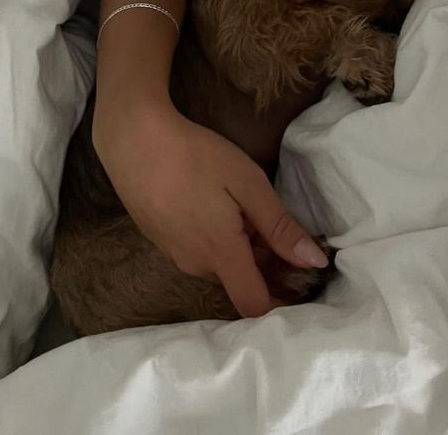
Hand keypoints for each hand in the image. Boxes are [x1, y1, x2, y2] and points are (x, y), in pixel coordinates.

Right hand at [92, 103, 327, 318]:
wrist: (133, 140)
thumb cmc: (195, 156)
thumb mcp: (247, 183)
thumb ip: (280, 226)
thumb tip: (314, 263)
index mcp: (222, 255)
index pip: (255, 306)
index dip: (281, 301)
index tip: (299, 278)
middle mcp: (196, 266)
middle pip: (239, 280)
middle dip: (261, 260)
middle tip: (270, 218)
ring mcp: (173, 254)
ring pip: (218, 264)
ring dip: (237, 246)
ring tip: (238, 202)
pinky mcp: (159, 239)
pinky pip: (197, 250)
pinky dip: (212, 237)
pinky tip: (209, 200)